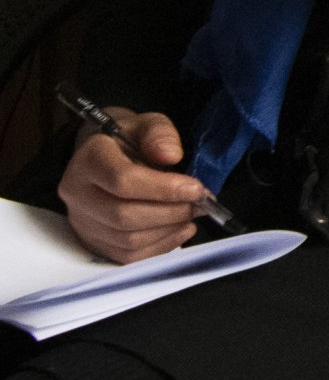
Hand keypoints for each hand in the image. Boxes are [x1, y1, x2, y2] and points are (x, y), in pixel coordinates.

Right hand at [60, 112, 205, 262]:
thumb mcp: (146, 123)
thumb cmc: (127, 140)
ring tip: (192, 213)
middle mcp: (77, 194)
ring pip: (127, 240)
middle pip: (124, 215)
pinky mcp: (93, 241)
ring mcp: (82, 221)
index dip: (163, 188)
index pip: (122, 181)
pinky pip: (127, 256)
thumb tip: (170, 155)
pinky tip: (180, 229)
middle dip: (171, 212)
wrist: (104, 155)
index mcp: (88, 160)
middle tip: (200, 203)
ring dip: (168, 230)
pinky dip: (160, 246)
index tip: (195, 188)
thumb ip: (160, 134)